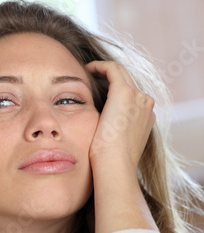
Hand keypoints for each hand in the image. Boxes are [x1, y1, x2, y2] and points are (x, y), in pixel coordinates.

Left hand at [85, 61, 157, 232]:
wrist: (114, 166)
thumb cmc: (109, 163)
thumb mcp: (114, 146)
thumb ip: (112, 134)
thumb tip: (99, 135)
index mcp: (146, 117)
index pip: (131, 94)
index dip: (114, 89)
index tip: (97, 89)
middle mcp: (146, 104)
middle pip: (127, 81)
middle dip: (109, 77)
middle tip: (90, 76)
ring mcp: (138, 97)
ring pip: (120, 73)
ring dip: (103, 71)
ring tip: (88, 72)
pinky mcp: (124, 92)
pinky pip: (111, 68)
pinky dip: (99, 66)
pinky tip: (86, 70)